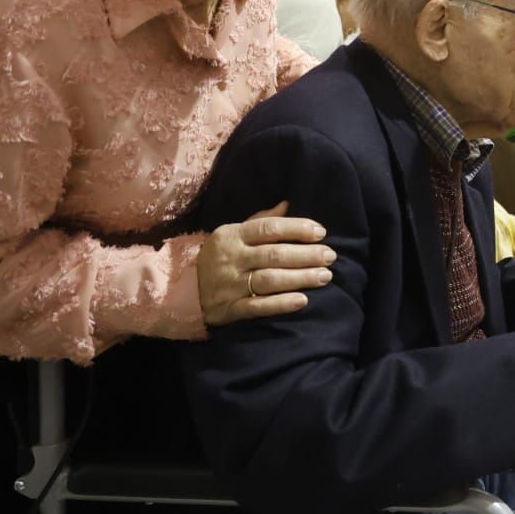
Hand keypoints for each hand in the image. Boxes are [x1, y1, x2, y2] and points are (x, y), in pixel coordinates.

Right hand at [197, 201, 335, 326]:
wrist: (184, 290)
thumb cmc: (221, 256)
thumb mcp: (234, 233)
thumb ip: (262, 220)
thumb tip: (289, 203)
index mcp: (232, 235)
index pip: (268, 228)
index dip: (297, 229)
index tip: (321, 232)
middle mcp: (231, 258)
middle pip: (274, 255)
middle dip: (306, 255)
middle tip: (330, 256)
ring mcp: (229, 285)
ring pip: (269, 280)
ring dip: (300, 278)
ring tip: (325, 276)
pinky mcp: (229, 309)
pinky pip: (258, 307)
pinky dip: (281, 304)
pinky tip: (303, 300)